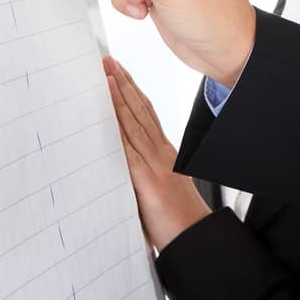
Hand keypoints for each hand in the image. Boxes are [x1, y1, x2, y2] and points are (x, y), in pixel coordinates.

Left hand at [104, 56, 211, 251]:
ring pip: (134, 121)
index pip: (146, 115)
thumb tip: (117, 166)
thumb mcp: (156, 191)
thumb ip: (141, 175)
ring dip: (118, 94)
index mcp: (163, 154)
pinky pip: (128, 145)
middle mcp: (160, 153)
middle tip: (108, 61)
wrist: (193, 238)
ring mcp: (154, 163)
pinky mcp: (146, 177)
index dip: (132, 92)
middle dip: (123, 83)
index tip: (119, 73)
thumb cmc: (175, 220)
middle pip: (140, 110)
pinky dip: (119, 123)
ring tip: (106, 72)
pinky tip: (110, 108)